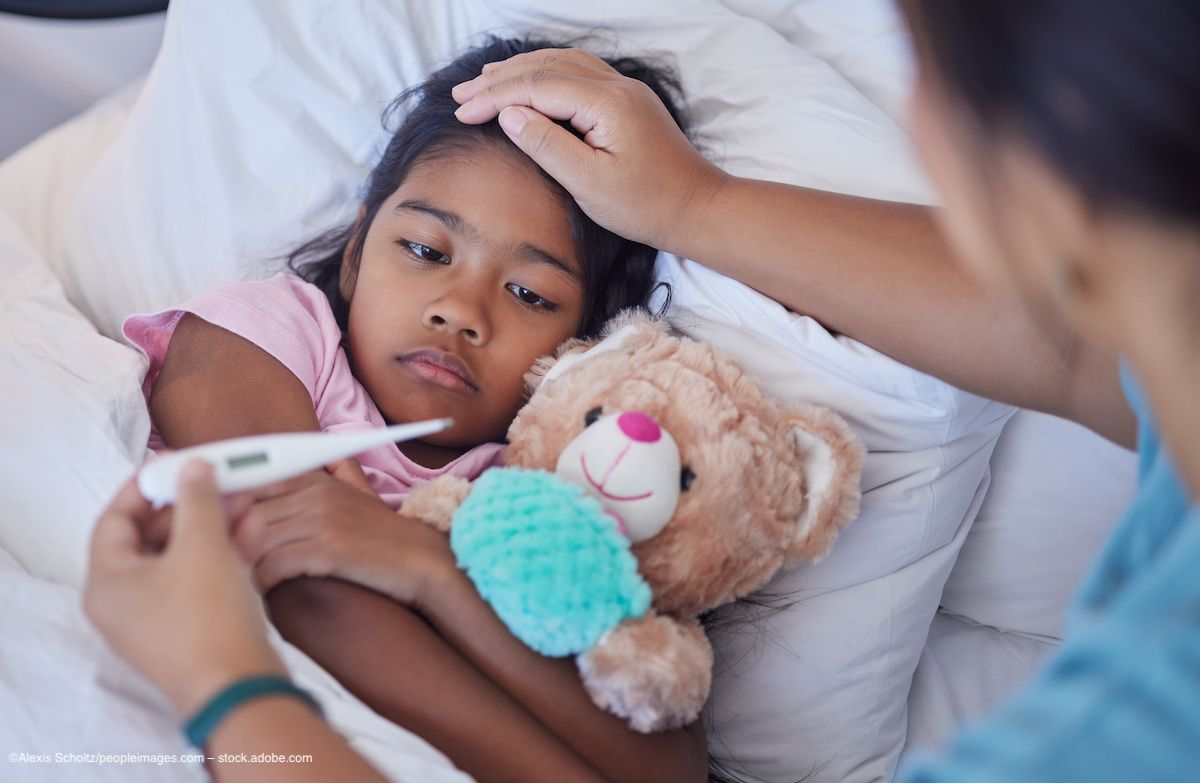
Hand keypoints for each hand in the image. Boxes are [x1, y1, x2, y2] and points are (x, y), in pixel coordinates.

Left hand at [83, 461, 285, 717]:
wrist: (240, 687)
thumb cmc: (207, 621)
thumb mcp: (202, 546)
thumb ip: (197, 499)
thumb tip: (193, 468)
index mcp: (108, 583)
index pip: (115, 519)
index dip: (145, 487)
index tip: (174, 463)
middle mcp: (127, 602)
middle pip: (153, 537)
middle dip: (192, 504)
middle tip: (220, 477)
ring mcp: (161, 617)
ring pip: (184, 556)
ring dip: (215, 524)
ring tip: (246, 497)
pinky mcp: (194, 628)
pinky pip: (203, 579)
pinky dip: (224, 553)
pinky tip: (252, 527)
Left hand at [229, 462, 456, 608]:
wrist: (425, 562)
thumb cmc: (387, 537)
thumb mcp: (361, 495)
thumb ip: (340, 474)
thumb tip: (331, 453)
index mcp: (317, 479)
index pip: (253, 481)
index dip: (222, 502)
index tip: (203, 523)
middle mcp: (317, 493)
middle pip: (247, 509)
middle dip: (222, 537)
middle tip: (210, 562)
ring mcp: (323, 520)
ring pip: (256, 537)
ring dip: (238, 562)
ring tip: (229, 582)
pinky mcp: (329, 550)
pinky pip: (275, 564)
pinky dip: (261, 580)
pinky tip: (260, 592)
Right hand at [450, 47, 728, 252]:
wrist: (697, 209)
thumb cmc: (646, 205)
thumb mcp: (589, 184)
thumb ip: (547, 146)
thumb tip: (509, 115)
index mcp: (607, 103)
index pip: (537, 87)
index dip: (496, 98)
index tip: (463, 113)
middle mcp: (617, 86)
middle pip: (546, 68)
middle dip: (500, 80)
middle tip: (460, 95)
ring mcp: (624, 90)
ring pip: (562, 64)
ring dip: (520, 72)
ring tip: (484, 83)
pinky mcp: (627, 101)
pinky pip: (578, 73)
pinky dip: (545, 74)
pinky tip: (529, 83)